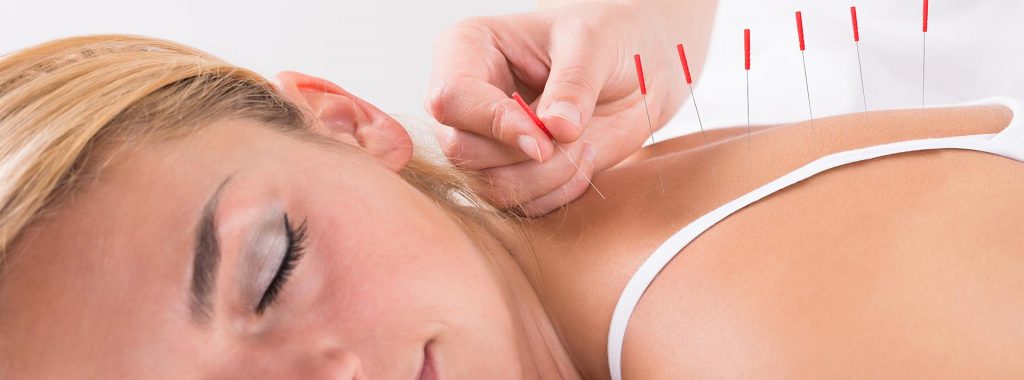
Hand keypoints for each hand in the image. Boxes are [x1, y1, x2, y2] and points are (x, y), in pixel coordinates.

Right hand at [426, 2, 694, 215]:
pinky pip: (519, 205)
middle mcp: (464, 100)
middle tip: (576, 138)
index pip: (451, 98)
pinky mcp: (505, 173)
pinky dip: (558, 193)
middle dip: (525, 157)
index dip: (494, 124)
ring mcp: (480, 141)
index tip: (545, 140)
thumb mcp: (594, 44)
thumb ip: (574, 84)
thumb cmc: (606, 37)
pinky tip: (585, 160)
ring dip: (546, 179)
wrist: (634, 68)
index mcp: (465, 49)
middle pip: (461, 150)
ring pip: (488, 185)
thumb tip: (556, 130)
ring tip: (585, 146)